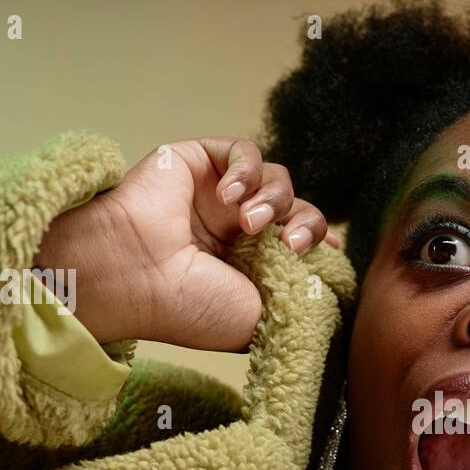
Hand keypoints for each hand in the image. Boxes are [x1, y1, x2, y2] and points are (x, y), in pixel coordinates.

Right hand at [35, 137, 339, 350]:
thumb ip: (300, 300)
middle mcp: (235, 231)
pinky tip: (231, 197)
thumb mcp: (262, 318)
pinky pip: (245, 151)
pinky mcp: (198, 162)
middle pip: (298, 209)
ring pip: (278, 179)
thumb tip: (332, 287)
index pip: (304, 243)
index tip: (323, 253)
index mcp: (251, 269)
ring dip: (275, 199)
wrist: (138, 277)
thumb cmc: (191, 307)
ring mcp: (216, 197)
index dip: (320, 241)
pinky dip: (248, 169)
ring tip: (250, 223)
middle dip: (307, 223)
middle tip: (292, 244)